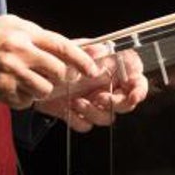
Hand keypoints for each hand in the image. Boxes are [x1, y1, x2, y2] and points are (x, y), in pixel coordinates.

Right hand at [0, 15, 101, 109]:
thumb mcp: (15, 25)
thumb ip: (43, 36)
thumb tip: (79, 44)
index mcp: (25, 34)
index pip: (62, 46)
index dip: (81, 59)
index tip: (92, 68)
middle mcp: (20, 53)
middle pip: (58, 71)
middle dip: (61, 76)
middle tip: (54, 74)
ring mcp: (11, 74)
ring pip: (45, 89)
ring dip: (42, 88)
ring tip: (29, 79)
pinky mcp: (4, 91)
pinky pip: (27, 101)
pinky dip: (24, 97)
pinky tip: (15, 86)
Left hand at [34, 43, 148, 132]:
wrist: (34, 75)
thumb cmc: (56, 58)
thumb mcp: (72, 49)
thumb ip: (88, 51)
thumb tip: (103, 49)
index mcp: (112, 69)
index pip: (138, 80)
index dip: (140, 88)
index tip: (133, 94)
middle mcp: (107, 87)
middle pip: (127, 103)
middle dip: (115, 104)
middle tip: (100, 98)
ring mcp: (95, 103)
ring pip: (108, 118)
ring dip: (94, 113)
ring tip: (77, 101)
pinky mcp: (80, 116)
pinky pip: (86, 126)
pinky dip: (77, 120)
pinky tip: (67, 108)